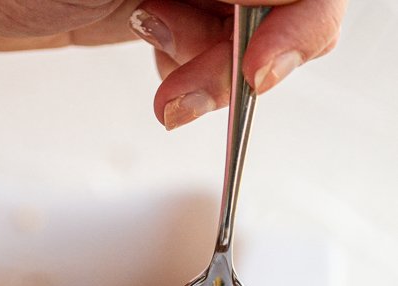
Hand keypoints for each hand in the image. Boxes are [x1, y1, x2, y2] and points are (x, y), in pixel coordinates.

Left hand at [0, 2, 346, 128]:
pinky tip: (166, 86)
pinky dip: (200, 79)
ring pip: (251, 33)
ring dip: (217, 77)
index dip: (296, 19)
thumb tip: (246, 28)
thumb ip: (193, 4)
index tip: (256, 70)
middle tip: (184, 98)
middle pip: (282, 3)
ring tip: (165, 92)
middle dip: (244, 58)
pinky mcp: (174, 7)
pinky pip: (217, 50)